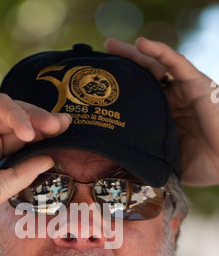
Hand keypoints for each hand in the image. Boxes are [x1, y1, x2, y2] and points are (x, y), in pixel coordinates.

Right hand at [0, 74, 70, 215]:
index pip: (26, 133)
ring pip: (1, 100)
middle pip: (20, 113)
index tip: (65, 128)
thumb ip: (23, 173)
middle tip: (58, 124)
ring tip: (26, 131)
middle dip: (40, 118)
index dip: (45, 129)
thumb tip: (50, 160)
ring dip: (17, 113)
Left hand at [105, 37, 218, 186]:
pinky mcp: (196, 83)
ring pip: (154, 65)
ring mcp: (183, 90)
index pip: (137, 98)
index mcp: (162, 117)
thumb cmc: (203, 164)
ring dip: (133, 54)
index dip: (118, 91)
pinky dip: (159, 52)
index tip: (95, 89)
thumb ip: (147, 159)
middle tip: (98, 59)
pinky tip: (141, 44)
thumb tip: (118, 169)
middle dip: (121, 67)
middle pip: (142, 78)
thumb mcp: (166, 162)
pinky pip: (176, 63)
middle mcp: (171, 100)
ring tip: (111, 45)